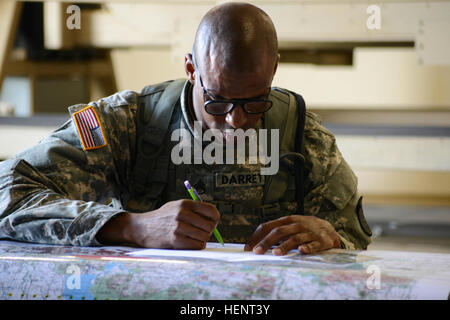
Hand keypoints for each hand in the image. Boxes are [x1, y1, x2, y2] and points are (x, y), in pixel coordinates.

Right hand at [97, 199, 219, 249]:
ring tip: (193, 237)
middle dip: (208, 231)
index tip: (213, 222)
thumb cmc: (162, 217)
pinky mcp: (175, 240)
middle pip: (210, 225)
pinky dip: (197, 246)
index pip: (211, 210)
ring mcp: (179, 227)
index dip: (215, 218)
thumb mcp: (175, 206)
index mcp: (185, 203)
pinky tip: (190, 243)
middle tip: (201, 232)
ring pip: (204, 237)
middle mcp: (182, 213)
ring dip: (202, 239)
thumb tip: (214, 219)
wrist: (141, 227)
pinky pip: (197, 245)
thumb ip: (193, 210)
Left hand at [244, 215, 340, 254]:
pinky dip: (307, 248)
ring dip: (284, 246)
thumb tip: (255, 244)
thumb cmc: (304, 229)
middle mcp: (296, 225)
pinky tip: (301, 251)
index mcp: (287, 220)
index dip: (257, 236)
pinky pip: (313, 245)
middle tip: (257, 252)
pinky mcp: (320, 241)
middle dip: (266, 242)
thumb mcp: (290, 227)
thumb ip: (276, 233)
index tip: (248, 247)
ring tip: (275, 254)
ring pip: (294, 238)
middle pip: (279, 232)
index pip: (268, 226)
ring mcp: (308, 233)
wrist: (329, 229)